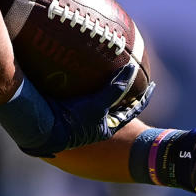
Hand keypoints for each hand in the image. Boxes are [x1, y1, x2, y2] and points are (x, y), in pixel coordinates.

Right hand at [23, 63, 153, 157]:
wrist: (42, 130)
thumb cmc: (72, 121)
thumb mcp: (97, 105)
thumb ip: (115, 89)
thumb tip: (131, 69)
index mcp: (104, 128)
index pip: (130, 111)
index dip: (142, 99)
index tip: (152, 85)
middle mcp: (93, 124)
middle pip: (113, 105)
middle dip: (120, 92)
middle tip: (128, 75)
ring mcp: (80, 117)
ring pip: (95, 98)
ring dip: (100, 85)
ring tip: (105, 68)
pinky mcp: (66, 108)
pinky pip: (78, 92)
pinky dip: (81, 81)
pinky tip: (78, 66)